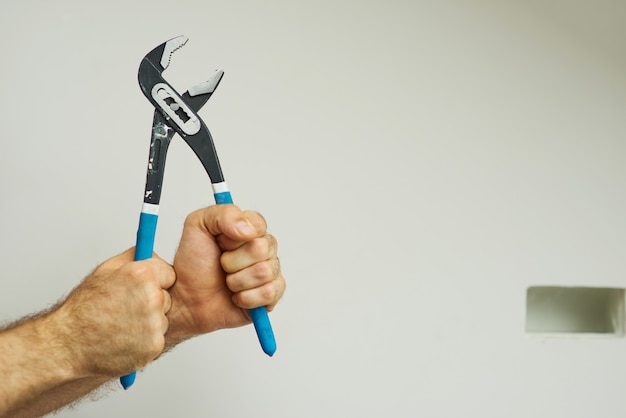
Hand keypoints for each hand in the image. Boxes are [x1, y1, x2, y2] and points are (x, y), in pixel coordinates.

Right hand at [53, 248, 174, 377]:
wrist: (70, 344)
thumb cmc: (85, 309)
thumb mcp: (106, 270)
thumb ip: (134, 257)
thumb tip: (149, 253)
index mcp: (141, 275)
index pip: (169, 273)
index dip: (155, 281)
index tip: (142, 288)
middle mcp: (152, 298)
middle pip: (167, 297)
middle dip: (152, 302)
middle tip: (126, 308)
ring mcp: (154, 323)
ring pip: (163, 318)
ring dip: (149, 321)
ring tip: (122, 324)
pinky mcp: (154, 345)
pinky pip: (158, 337)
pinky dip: (145, 340)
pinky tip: (125, 338)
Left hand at [166, 205, 285, 343]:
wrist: (187, 300)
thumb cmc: (193, 265)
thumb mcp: (198, 226)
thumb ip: (224, 214)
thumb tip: (249, 229)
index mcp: (248, 230)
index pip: (259, 225)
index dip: (236, 237)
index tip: (220, 243)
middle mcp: (262, 249)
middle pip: (263, 249)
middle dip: (234, 261)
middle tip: (222, 265)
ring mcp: (269, 272)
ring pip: (265, 272)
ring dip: (238, 281)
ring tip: (227, 282)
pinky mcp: (270, 296)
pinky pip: (269, 293)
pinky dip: (247, 298)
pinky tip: (236, 297)